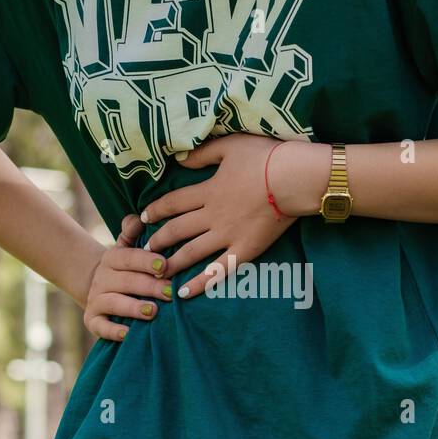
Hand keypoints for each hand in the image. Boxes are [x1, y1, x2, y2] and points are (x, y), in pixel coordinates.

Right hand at [83, 214, 173, 341]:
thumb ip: (132, 233)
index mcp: (113, 259)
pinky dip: (113, 331)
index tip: (165, 265)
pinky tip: (128, 334)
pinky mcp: (92, 320)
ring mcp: (96, 300)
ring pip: (113, 303)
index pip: (129, 257)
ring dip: (133, 307)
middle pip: (126, 281)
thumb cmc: (126, 268)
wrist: (98, 288)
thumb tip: (138, 218)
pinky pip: (100, 326)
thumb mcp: (126, 248)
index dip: (146, 261)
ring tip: (153, 312)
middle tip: (171, 293)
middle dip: (149, 287)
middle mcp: (102, 278)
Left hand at [143, 134, 327, 298]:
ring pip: (191, 252)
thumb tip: (179, 160)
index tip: (143, 216)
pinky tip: (185, 293)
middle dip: (158, 239)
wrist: (294, 178)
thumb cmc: (265, 156)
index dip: (155, 209)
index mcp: (208, 190)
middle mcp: (212, 215)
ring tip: (157, 270)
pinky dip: (200, 283)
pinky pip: (218, 271)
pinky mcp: (245, 250)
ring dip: (171, 262)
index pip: (173, 203)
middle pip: (177, 230)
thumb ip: (202, 154)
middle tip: (146, 248)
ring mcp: (228, 235)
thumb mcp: (229, 145)